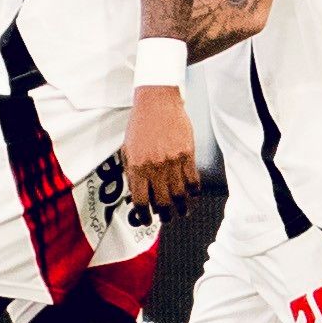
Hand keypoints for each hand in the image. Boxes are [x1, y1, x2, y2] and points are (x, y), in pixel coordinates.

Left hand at [123, 85, 199, 218]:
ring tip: (182, 212)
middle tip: (167, 218)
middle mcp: (154, 167)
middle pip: (162, 202)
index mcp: (136, 167)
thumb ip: (132, 172)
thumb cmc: (141, 124)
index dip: (145, 215)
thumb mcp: (128, 149)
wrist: (157, 102)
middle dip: (165, 215)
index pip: (141, 200)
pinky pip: (193, 180)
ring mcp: (172, 162)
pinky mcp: (187, 154)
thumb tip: (138, 193)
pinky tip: (192, 194)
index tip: (147, 220)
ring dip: (182, 207)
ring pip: (180, 194)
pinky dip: (193, 191)